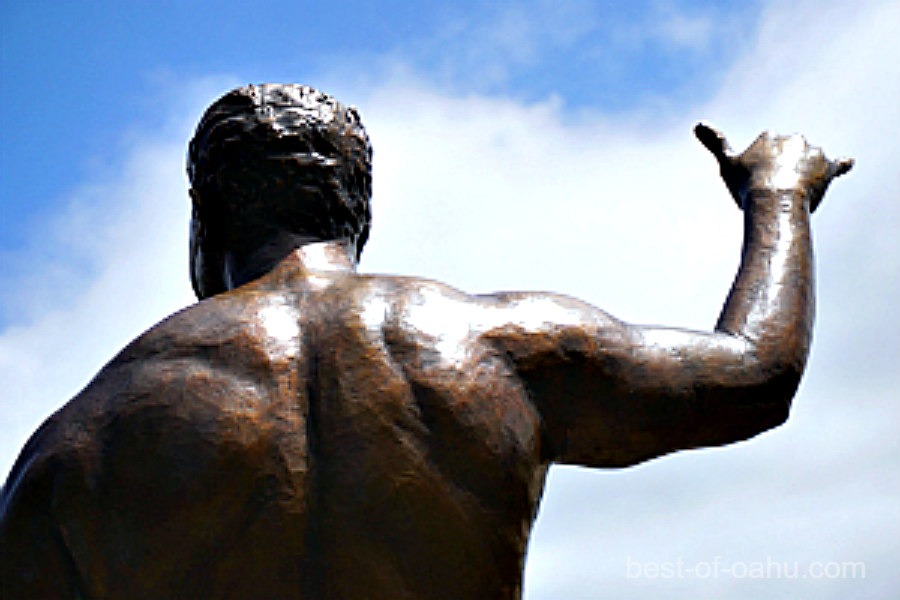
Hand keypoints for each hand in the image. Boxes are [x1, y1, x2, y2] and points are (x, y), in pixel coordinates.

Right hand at [694, 123, 852, 211]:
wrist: (774, 202)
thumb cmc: (747, 186)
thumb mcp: (726, 164)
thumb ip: (714, 143)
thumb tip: (697, 123)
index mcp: (770, 135)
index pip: (766, 150)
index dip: (760, 169)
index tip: (756, 183)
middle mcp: (794, 138)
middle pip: (789, 154)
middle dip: (783, 169)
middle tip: (773, 192)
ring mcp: (813, 152)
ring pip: (809, 162)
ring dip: (805, 173)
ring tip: (793, 195)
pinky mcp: (829, 167)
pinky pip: (838, 165)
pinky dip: (842, 165)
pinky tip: (848, 163)